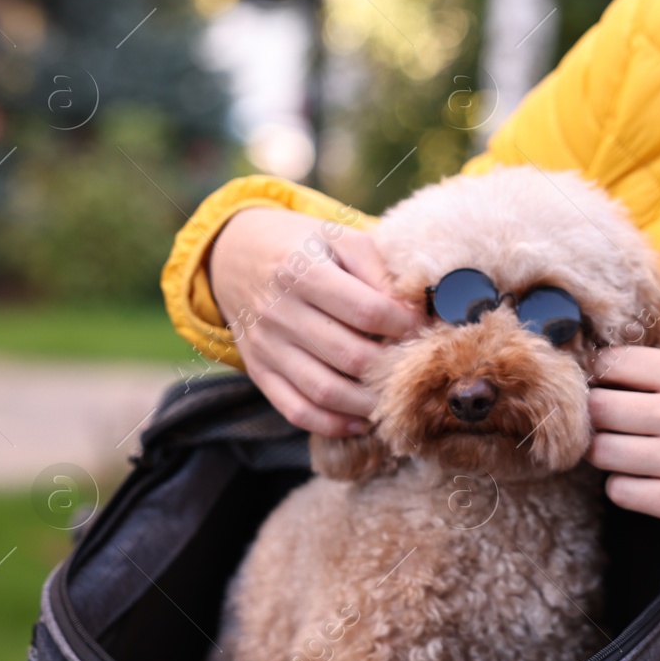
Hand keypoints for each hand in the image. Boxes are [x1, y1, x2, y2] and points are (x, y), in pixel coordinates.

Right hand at [209, 207, 425, 435]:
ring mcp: (266, 347)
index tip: (425, 327)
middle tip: (415, 364)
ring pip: (325, 392)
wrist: (234, 255)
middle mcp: (278, 312)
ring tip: (396, 395)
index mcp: (301, 271)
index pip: (367, 311)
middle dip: (393, 366)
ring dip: (369, 403)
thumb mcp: (338, 237)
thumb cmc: (301, 245)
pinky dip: (333, 423)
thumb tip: (415, 308)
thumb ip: (377, 269)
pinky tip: (362, 419)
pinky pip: (297, 411)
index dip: (405, 325)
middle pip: (350, 356)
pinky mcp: (259, 371)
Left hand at [585, 345, 659, 579]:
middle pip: (598, 407)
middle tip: (611, 424)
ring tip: (629, 453)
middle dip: (596, 416)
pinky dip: (624, 487)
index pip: (615, 363)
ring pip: (600, 450)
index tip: (605, 386)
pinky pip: (618, 490)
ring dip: (607, 453)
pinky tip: (646, 481)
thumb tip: (604, 369)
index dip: (601, 375)